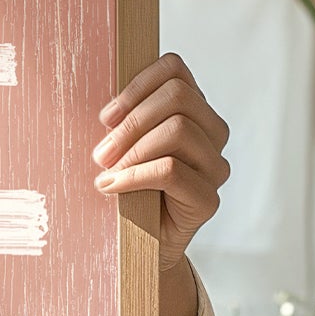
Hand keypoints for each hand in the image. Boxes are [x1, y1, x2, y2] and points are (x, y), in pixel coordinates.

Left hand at [92, 52, 230, 315]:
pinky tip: (110, 186)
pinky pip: (172, 171)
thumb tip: (99, 106)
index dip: (137, 84)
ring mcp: (215, 166)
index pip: (175, 69)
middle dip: (132, 120)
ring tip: (105, 169)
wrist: (136, 246)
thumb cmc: (124, 187)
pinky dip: (134, 175)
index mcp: (192, 109)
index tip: (105, 116)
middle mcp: (212, 133)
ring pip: (179, 130)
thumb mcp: (119, 145)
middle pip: (179, 97)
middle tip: (99, 151)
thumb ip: (120, 118)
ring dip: (132, 148)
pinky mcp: (208, 199)